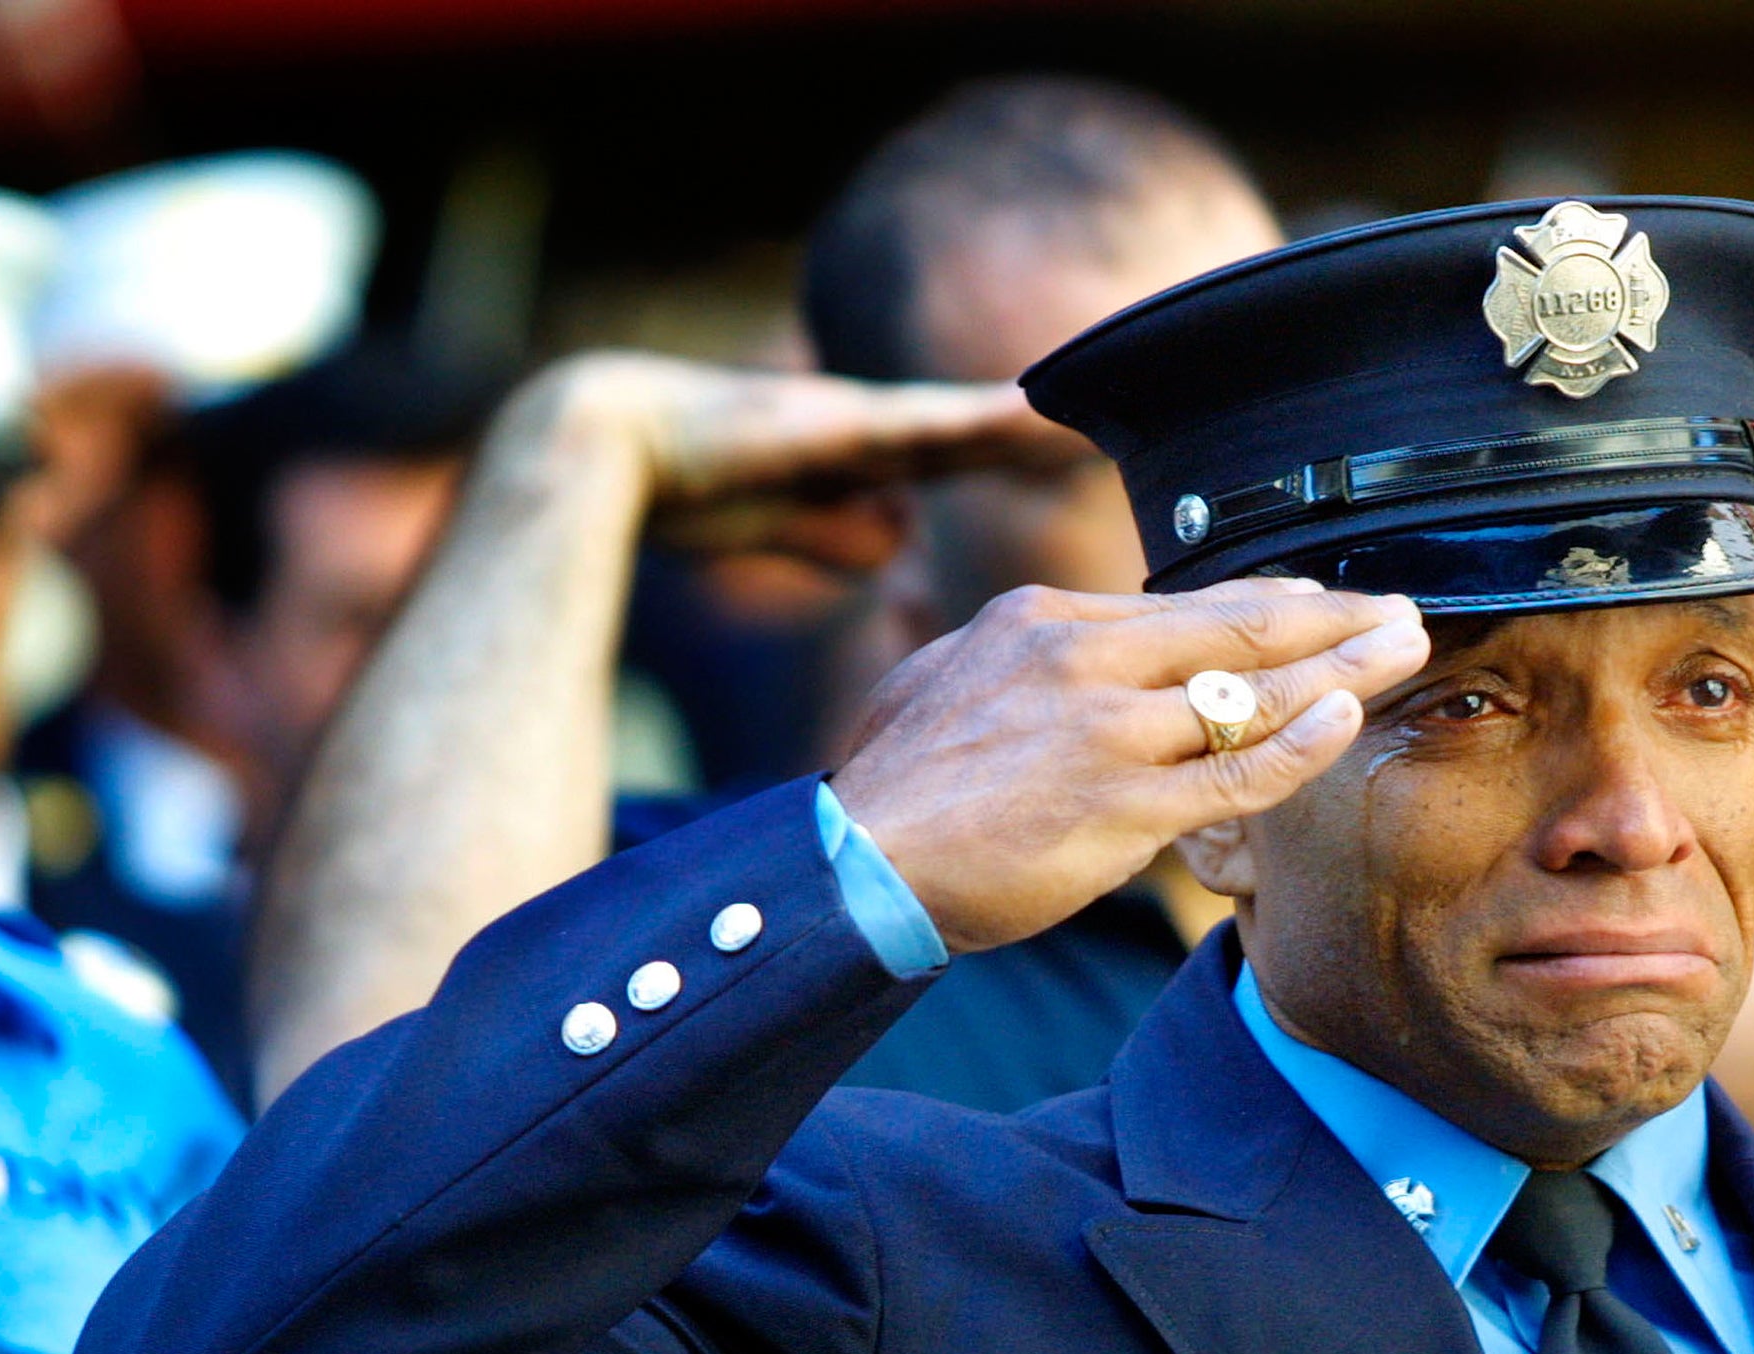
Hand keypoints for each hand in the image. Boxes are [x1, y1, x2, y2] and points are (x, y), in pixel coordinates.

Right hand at [500, 351, 1088, 566]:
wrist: (610, 445)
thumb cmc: (695, 487)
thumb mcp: (794, 529)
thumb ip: (846, 534)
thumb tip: (898, 541)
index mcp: (873, 458)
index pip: (974, 455)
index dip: (1037, 455)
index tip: (1106, 455)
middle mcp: (877, 430)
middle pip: (992, 434)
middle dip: (1062, 435)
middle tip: (1143, 425)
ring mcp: (856, 422)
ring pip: (971, 423)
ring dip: (1039, 426)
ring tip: (1111, 421)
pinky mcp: (827, 426)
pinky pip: (922, 425)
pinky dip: (978, 421)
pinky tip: (1031, 412)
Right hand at [832, 578, 1429, 954]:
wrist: (854, 862)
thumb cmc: (896, 788)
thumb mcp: (949, 679)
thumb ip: (1022, 661)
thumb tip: (1064, 654)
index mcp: (1044, 622)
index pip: (1183, 605)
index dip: (1267, 604)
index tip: (1322, 602)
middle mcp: (1084, 658)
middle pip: (1236, 627)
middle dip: (1330, 615)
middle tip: (1397, 606)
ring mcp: (1109, 731)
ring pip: (1251, 690)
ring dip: (1342, 666)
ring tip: (1404, 646)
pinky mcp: (1124, 805)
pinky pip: (1237, 769)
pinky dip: (1300, 740)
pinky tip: (1347, 716)